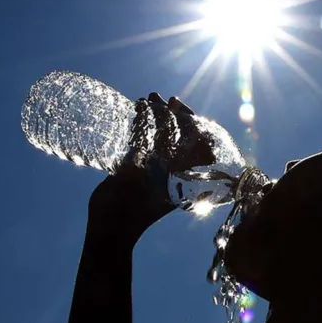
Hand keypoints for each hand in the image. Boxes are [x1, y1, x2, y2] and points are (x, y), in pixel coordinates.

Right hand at [87, 93, 197, 240]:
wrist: (111, 226)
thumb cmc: (139, 210)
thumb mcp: (164, 184)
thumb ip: (179, 164)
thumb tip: (210, 147)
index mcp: (183, 175)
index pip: (193, 142)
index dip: (187, 119)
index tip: (176, 103)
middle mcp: (170, 169)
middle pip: (175, 134)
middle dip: (167, 113)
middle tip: (157, 96)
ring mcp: (152, 167)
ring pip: (157, 135)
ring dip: (153, 116)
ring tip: (144, 98)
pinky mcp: (134, 167)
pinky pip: (140, 141)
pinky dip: (139, 125)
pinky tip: (134, 110)